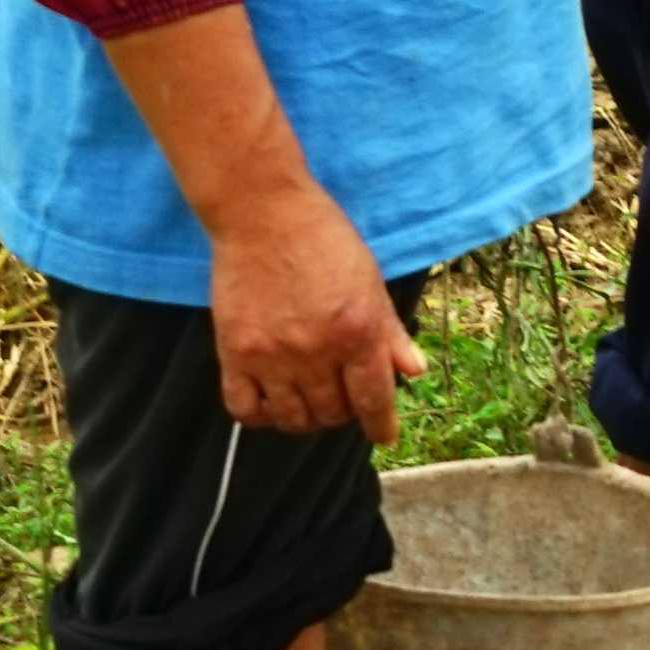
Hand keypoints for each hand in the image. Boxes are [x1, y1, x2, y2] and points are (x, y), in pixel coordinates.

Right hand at [210, 185, 419, 443]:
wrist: (264, 213)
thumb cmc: (325, 239)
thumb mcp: (371, 281)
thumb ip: (391, 333)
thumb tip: (415, 373)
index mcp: (358, 331)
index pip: (373, 400)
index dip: (381, 425)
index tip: (383, 436)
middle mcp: (317, 351)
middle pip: (333, 413)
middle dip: (344, 414)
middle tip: (343, 399)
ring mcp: (272, 356)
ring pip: (293, 418)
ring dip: (307, 419)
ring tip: (311, 403)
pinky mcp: (234, 352)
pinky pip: (245, 409)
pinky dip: (261, 415)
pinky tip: (272, 403)